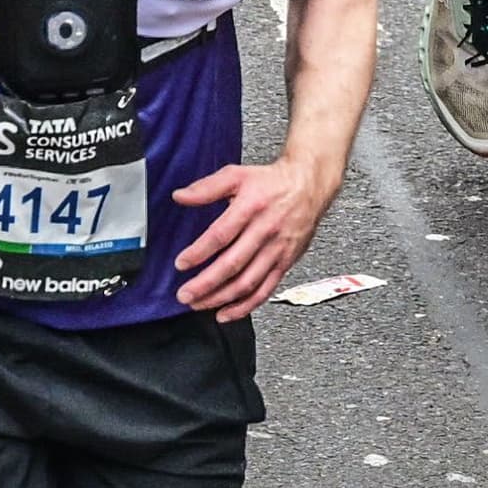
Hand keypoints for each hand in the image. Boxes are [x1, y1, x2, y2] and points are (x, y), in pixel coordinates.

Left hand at [171, 153, 334, 318]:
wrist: (308, 187)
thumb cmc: (271, 182)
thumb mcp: (236, 175)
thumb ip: (206, 187)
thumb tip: (179, 196)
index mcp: (250, 209)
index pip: (221, 235)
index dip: (200, 252)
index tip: (181, 264)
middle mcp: (265, 232)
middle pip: (234, 264)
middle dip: (207, 284)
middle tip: (185, 295)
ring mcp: (277, 251)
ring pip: (249, 282)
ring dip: (223, 298)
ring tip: (200, 305)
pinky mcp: (285, 264)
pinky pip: (265, 289)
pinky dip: (246, 305)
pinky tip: (228, 313)